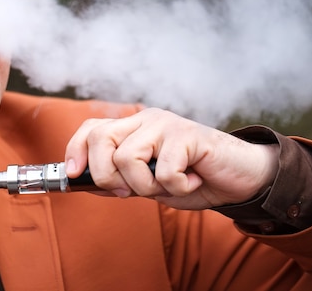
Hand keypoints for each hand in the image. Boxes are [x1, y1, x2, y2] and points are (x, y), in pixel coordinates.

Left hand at [64, 108, 278, 209]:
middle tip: (126, 191)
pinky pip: (163, 169)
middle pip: (101, 138)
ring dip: (145, 185)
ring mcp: (166, 124)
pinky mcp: (188, 135)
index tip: (73, 174)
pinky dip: (175, 186)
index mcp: (133, 128)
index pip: (92, 128)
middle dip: (104, 174)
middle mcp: (146, 120)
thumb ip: (118, 180)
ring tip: (167, 186)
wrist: (238, 179)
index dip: (76, 149)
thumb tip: (80, 181)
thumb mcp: (148, 184)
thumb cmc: (191, 179)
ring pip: (127, 157)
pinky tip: (191, 180)